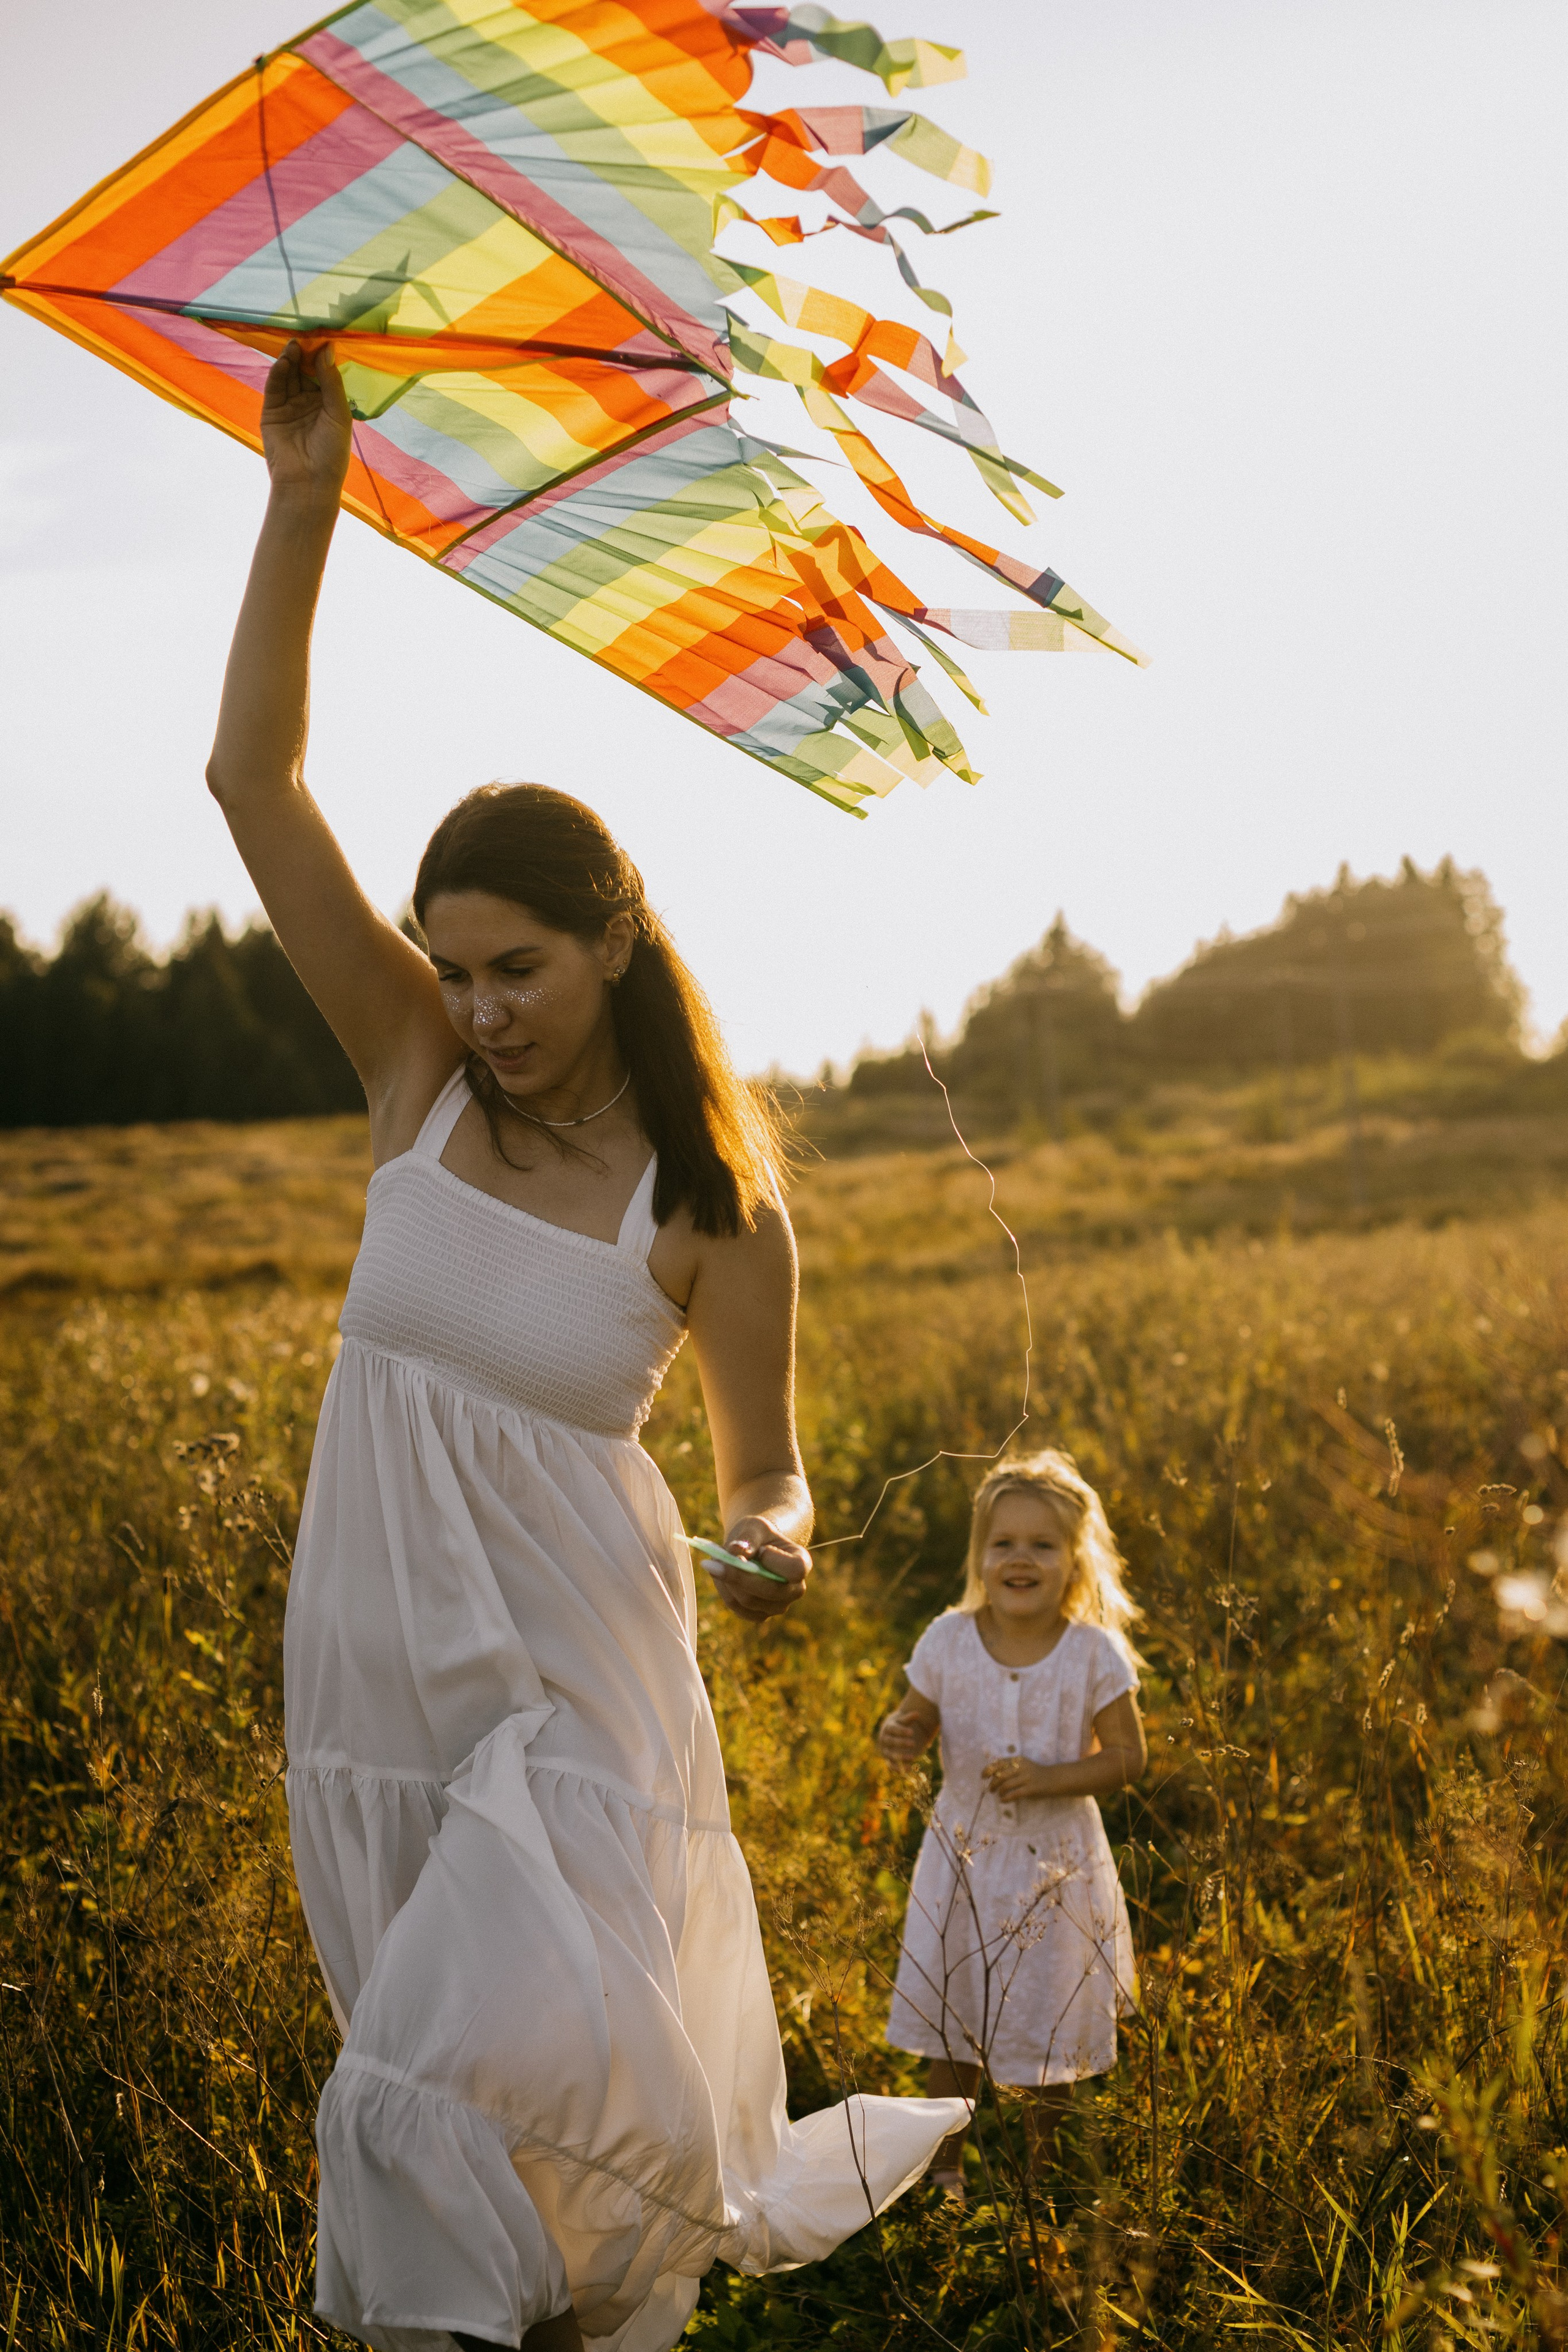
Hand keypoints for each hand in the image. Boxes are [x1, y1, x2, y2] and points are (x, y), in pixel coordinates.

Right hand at [261, 339, 351, 502]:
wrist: (308, 482)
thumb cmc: (331, 453)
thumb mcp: (338, 414)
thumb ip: (331, 382)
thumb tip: (327, 349)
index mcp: (328, 404)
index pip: (324, 374)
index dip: (323, 357)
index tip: (324, 338)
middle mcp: (309, 403)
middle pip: (305, 371)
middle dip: (305, 354)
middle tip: (306, 336)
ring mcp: (289, 406)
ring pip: (289, 376)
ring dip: (291, 360)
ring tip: (295, 345)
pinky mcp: (271, 411)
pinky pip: (275, 387)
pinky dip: (279, 373)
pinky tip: (285, 360)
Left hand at [709, 1515, 809, 1622]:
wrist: (754, 1548)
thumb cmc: (758, 1535)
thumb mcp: (754, 1526)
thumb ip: (748, 1537)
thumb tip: (735, 1551)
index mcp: (802, 1563)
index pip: (795, 1569)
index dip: (775, 1561)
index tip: (760, 1550)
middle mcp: (795, 1589)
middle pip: (769, 1590)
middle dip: (739, 1575)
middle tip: (713, 1559)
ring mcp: (778, 1606)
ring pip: (748, 1600)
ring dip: (727, 1580)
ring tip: (716, 1560)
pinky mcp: (759, 1614)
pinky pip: (736, 1607)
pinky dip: (724, 1589)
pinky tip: (719, 1572)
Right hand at [877, 1710, 927, 1764]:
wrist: (891, 1733)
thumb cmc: (899, 1725)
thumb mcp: (903, 1720)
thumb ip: (909, 1718)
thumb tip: (917, 1714)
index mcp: (888, 1728)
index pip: (893, 1730)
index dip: (901, 1731)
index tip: (912, 1732)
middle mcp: (884, 1740)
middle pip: (891, 1742)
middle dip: (901, 1743)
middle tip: (913, 1743)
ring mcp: (885, 1750)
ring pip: (891, 1754)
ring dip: (901, 1756)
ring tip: (913, 1757)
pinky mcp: (888, 1760)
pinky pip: (891, 1766)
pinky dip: (898, 1769)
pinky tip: (909, 1769)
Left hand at [981, 1754, 1055, 1803]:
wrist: (1053, 1778)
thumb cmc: (1035, 1772)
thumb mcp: (1023, 1764)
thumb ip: (1010, 1766)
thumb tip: (992, 1772)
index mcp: (1018, 1760)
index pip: (999, 1763)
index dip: (988, 1770)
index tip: (983, 1776)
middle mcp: (1021, 1767)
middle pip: (1000, 1775)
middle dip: (992, 1783)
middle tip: (990, 1789)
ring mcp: (1027, 1778)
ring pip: (1006, 1785)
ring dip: (999, 1791)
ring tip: (998, 1795)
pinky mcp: (1031, 1789)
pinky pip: (1015, 1794)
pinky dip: (1006, 1798)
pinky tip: (1003, 1800)